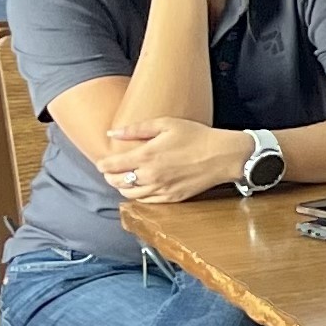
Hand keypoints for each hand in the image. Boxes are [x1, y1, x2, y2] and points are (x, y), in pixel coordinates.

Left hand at [96, 118, 246, 204]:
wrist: (223, 156)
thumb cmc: (196, 136)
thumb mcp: (166, 124)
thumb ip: (136, 129)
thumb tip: (112, 133)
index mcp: (146, 156)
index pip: (111, 166)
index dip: (102, 165)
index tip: (102, 162)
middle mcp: (150, 175)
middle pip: (117, 182)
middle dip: (110, 177)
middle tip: (111, 171)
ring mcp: (161, 189)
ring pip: (129, 194)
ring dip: (123, 188)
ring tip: (125, 180)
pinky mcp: (172, 198)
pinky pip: (146, 202)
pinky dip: (138, 196)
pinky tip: (141, 188)